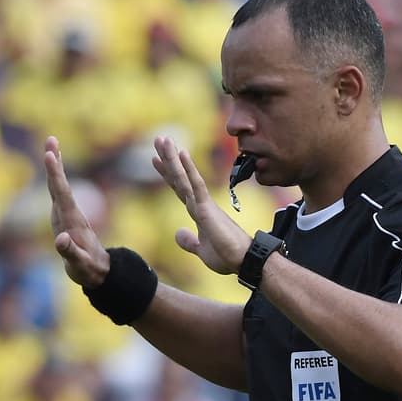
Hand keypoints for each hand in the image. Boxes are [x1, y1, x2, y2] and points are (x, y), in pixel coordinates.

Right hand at [43, 136, 108, 287]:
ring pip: (58, 187)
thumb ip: (71, 252)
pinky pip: (57, 195)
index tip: (49, 155)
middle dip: (54, 163)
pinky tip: (52, 170)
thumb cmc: (89, 269)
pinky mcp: (64, 219)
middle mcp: (70, 214)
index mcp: (72, 220)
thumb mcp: (80, 264)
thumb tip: (60, 239)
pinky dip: (54, 181)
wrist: (100, 271)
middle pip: (60, 185)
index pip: (61, 193)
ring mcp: (67, 215)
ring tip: (50, 148)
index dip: (55, 174)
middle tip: (50, 140)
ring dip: (54, 168)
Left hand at [151, 136, 250, 275]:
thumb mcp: (201, 250)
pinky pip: (196, 185)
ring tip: (163, 139)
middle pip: (179, 178)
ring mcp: (203, 204)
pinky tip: (182, 153)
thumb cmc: (228, 256)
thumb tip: (177, 233)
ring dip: (173, 158)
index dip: (168, 173)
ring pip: (184, 177)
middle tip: (158, 139)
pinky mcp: (207, 209)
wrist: (244, 262)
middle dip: (168, 158)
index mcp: (198, 212)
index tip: (156, 159)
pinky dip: (188, 170)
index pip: (179, 188)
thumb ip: (189, 241)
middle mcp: (200, 204)